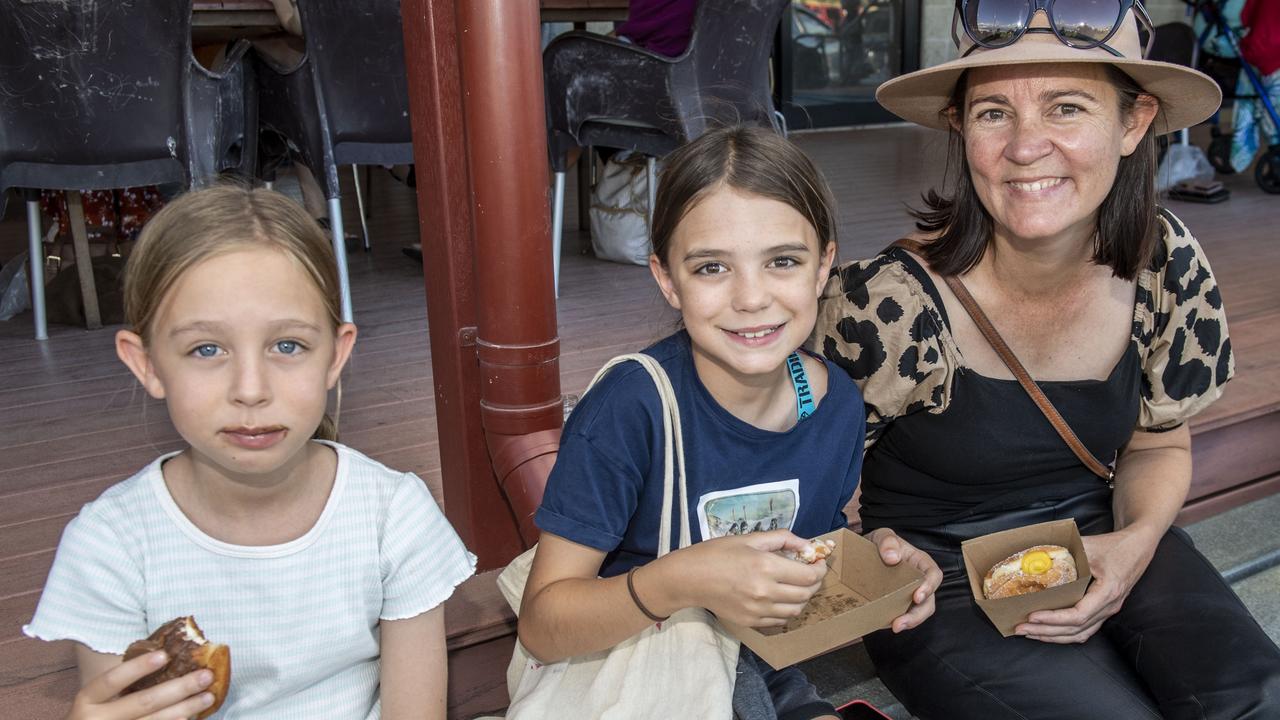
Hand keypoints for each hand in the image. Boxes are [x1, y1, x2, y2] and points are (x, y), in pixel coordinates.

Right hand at [68, 650, 214, 719]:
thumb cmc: (99, 710)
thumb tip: (170, 655)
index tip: (164, 655)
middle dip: (178, 688)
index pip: (112, 680)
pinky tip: (192, 716)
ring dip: (186, 708)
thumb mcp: (100, 696)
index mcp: (87, 700)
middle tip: (206, 676)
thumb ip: (124, 681)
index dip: (137, 667)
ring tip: (208, 696)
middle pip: (143, 702)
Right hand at [658, 530, 827, 628]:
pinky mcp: (751, 622)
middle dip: (814, 583)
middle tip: (809, 573)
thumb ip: (781, 539)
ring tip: (795, 586)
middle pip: (806, 594)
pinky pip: (779, 621)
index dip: (820, 569)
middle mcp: (766, 592)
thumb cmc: (716, 553)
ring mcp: (758, 611)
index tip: (818, 562)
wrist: (689, 578)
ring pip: (796, 611)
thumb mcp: (749, 538)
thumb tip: (806, 544)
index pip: (809, 575)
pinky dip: (786, 610)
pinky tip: (779, 598)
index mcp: (766, 567)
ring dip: (802, 599)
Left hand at [867, 528, 941, 631]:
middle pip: (928, 601)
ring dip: (908, 622)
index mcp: (920, 563)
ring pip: (918, 612)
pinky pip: (902, 616)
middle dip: (917, 615)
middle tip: (900, 623)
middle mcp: (919, 581)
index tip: (917, 596)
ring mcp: (909, 595)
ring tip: (894, 627)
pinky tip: (883, 624)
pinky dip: (896, 621)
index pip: (934, 575)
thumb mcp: (883, 536)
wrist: (863, 554)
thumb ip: (888, 541)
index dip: (929, 586)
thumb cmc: (880, 544)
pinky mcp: (898, 605)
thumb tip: (892, 558)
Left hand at [1016, 527, 1158, 642]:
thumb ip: (1064, 550)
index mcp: (1108, 591)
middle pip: (1076, 629)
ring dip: (1053, 636)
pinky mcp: (1104, 610)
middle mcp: (1110, 606)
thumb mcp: (1089, 545)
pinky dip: (1064, 633)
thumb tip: (1033, 554)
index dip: (1054, 619)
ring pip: (1080, 633)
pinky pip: (1085, 629)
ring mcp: (1108, 611)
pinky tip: (1047, 632)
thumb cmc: (1115, 545)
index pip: (1078, 614)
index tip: (1032, 616)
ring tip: (1028, 632)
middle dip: (1045, 631)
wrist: (1138, 547)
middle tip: (1019, 628)